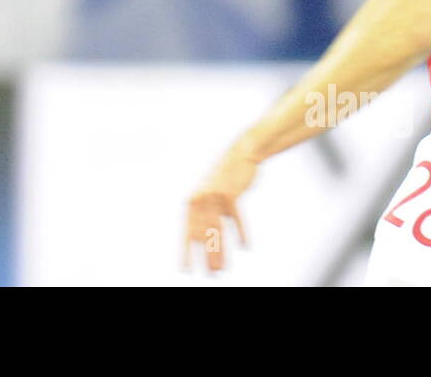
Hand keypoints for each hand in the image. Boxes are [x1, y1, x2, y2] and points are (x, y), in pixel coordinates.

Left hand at [183, 153, 256, 273]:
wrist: (239, 154)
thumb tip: (205, 242)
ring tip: (223, 269)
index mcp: (192, 203)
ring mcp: (214, 197)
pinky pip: (236, 219)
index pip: (188, 232)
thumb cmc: (224, 179)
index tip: (185, 270)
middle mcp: (200, 200)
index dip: (186, 252)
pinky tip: (245, 246)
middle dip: (207, 257)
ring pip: (217, 230)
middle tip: (211, 275)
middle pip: (204, 235)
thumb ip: (206, 215)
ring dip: (220, 252)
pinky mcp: (230, 194)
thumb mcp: (211, 196)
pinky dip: (241, 233)